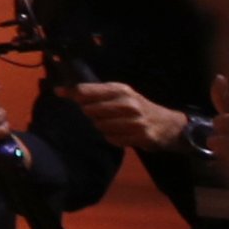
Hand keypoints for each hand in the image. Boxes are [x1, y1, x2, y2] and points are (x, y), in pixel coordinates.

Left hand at [63, 77, 195, 152]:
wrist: (169, 125)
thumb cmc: (138, 106)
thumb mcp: (119, 94)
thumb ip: (92, 92)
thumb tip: (59, 90)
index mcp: (121, 89)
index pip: (86, 91)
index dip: (71, 93)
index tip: (60, 93)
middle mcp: (128, 103)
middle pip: (89, 110)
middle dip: (89, 113)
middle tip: (100, 114)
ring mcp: (135, 121)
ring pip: (99, 126)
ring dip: (101, 126)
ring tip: (112, 123)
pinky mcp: (140, 136)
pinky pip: (112, 139)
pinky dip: (112, 137)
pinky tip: (120, 133)